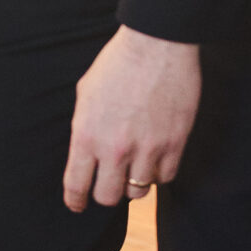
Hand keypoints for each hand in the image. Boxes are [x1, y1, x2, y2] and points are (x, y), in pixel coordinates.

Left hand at [63, 27, 201, 212]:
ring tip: (135, 164)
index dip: (76, 200)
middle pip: (108, 197)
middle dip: (106, 193)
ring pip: (138, 191)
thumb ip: (84, 129)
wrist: (156, 45)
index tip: (77, 205)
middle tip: (110, 183)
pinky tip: (155, 158)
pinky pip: (166, 177)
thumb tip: (84, 154)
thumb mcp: (85, 95)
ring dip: (135, 181)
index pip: (76, 185)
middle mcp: (114, 148)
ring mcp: (147, 148)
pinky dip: (159, 172)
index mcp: (86, 135)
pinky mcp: (174, 144)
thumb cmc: (117, 64)